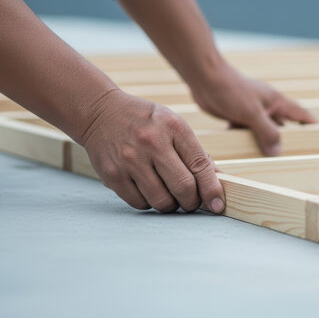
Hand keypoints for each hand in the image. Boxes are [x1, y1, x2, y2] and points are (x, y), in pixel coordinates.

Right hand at [81, 89, 224, 212]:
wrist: (101, 112)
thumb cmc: (146, 122)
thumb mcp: (174, 126)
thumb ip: (196, 154)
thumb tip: (217, 184)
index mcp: (173, 127)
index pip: (200, 165)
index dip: (212, 190)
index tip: (217, 205)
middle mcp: (152, 143)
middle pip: (183, 188)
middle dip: (191, 202)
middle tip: (190, 201)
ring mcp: (130, 160)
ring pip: (161, 201)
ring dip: (170, 205)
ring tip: (168, 194)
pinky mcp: (113, 174)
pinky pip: (139, 203)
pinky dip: (148, 203)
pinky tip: (148, 190)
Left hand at [189, 65, 316, 155]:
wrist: (204, 78)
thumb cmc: (231, 89)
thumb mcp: (253, 113)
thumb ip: (267, 132)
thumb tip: (278, 152)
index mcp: (276, 102)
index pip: (301, 114)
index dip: (312, 125)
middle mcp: (267, 107)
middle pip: (284, 126)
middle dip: (290, 140)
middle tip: (298, 158)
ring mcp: (252, 112)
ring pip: (264, 131)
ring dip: (267, 143)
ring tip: (273, 162)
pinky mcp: (237, 116)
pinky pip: (247, 133)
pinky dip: (248, 142)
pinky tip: (247, 154)